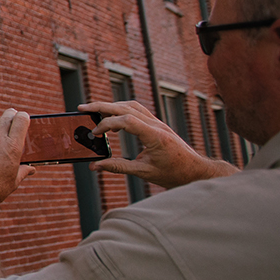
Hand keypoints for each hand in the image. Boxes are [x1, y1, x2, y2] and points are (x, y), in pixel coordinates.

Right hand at [82, 101, 237, 188]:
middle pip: (125, 107)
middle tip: (82, 108)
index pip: (126, 120)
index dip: (106, 124)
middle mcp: (156, 125)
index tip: (95, 133)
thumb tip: (96, 165)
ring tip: (95, 111)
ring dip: (112, 106)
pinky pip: (138, 111)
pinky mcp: (157, 124)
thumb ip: (119, 167)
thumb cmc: (174, 173)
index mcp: (155, 136)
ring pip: (131, 106)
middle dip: (102, 106)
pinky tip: (114, 120)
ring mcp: (158, 123)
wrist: (196, 171)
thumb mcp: (144, 172)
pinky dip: (122, 111)